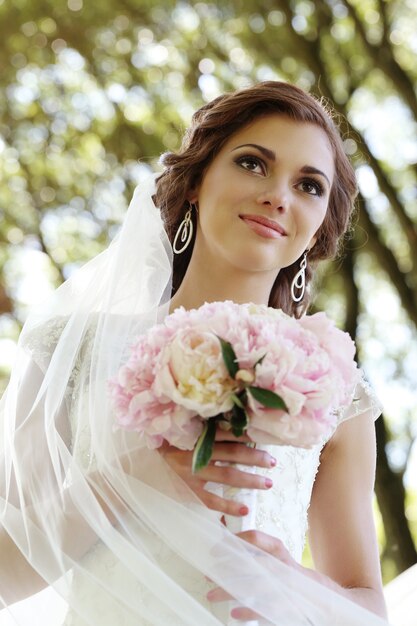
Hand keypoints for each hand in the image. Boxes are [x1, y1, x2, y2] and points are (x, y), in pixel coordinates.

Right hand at [159, 430, 275, 516]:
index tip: (264, 434)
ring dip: (249, 479)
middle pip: (231, 453)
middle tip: (273, 461)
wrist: (139, 468)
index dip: (246, 434)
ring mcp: (191, 473)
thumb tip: (231, 423)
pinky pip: (210, 500)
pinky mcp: (187, 491)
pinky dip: (228, 505)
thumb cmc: (165, 447)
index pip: (225, 432)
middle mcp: (195, 453)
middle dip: (255, 457)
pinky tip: (245, 508)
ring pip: (226, 475)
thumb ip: (202, 429)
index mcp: (194, 435)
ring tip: (267, 483)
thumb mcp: (180, 433)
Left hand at [206, 530, 327, 620]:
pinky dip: (248, 612)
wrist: (317, 595)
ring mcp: (284, 586)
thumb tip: (225, 543)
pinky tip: (234, 613)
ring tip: (211, 595)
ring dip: (229, 591)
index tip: (215, 550)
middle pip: (250, 564)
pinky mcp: (286, 606)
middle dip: (227, 569)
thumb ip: (255, 550)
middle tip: (207, 573)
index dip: (234, 541)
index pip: (255, 538)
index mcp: (278, 549)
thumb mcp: (275, 556)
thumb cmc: (287, 572)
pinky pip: (264, 610)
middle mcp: (281, 565)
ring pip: (253, 587)